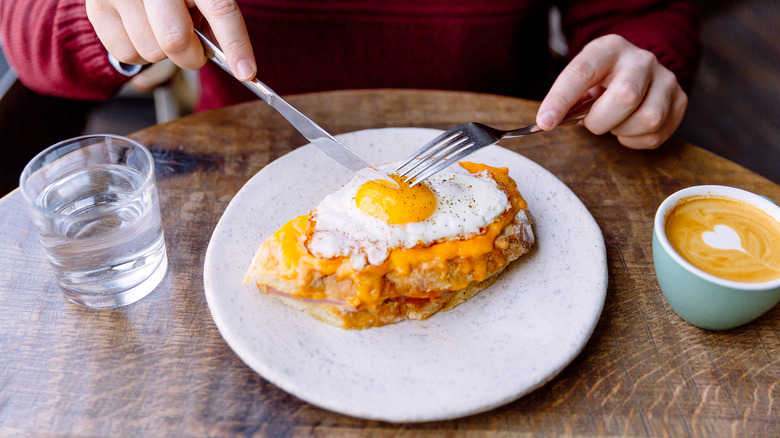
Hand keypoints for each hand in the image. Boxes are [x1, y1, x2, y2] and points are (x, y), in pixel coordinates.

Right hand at [86, 0, 255, 80]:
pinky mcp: (96, 6)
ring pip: (150, 52)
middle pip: (175, 40)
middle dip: (191, 57)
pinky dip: (140, 54)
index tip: (247, 71)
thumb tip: (229, 57)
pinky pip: (125, 54)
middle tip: (194, 52)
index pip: (220, 9)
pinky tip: (142, 32)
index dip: (235, 44)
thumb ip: (215, 17)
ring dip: (164, 54)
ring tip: (162, 29)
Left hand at [536, 34, 687, 148]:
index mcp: (609, 49)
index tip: (546, 122)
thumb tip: (549, 122)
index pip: (583, 71)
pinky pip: (656, 134)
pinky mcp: (679, 101)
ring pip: (648, 119)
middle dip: (601, 120)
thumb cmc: (602, 80)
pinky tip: (628, 127)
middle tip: (593, 121)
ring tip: (614, 121)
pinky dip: (635, 140)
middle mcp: (641, 60)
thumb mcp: (581, 81)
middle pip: (625, 97)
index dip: (561, 99)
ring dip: (621, 130)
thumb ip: (565, 101)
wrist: (637, 70)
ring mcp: (665, 79)